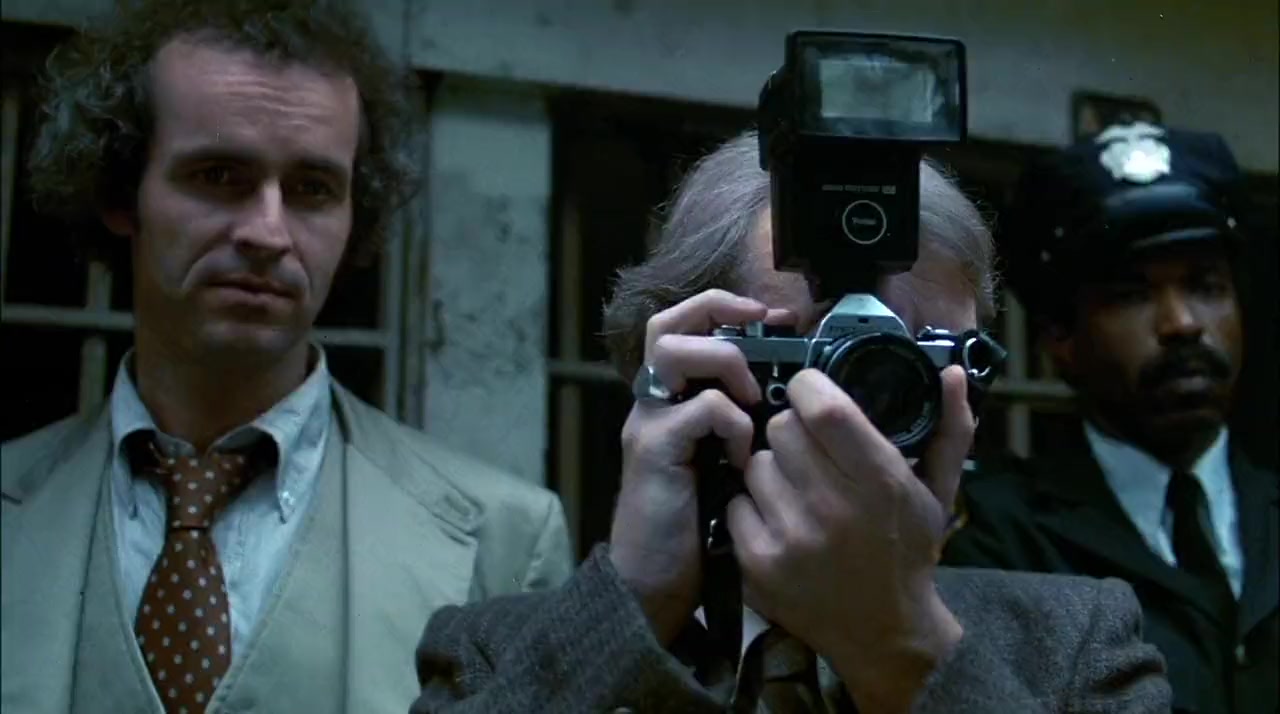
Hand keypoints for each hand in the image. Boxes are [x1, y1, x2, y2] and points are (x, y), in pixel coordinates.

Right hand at [608, 289, 791, 644]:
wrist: (654, 579)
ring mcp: (650, 422)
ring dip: (726, 364)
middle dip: (717, 311)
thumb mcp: (726, 461)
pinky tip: (743, 457)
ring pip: (676, 351)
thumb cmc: (697, 524)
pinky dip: (732, 422)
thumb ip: (742, 423)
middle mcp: (654, 401)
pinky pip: (700, 409)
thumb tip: (792, 394)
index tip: (775, 315)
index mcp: (673, 399)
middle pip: (668, 323)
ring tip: (753, 400)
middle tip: (761, 326)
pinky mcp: (654, 449)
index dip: (725, 306)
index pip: (683, 325)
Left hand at [727, 366, 973, 713]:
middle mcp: (834, 508)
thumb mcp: (936, 494)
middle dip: (792, 430)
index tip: (810, 391)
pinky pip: (737, 504)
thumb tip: (954, 373)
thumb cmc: (908, 552)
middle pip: (781, 429)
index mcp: (881, 482)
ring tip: (796, 489)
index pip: (824, 409)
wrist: (884, 634)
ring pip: (756, 464)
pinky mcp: (759, 564)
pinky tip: (778, 520)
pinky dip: (752, 507)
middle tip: (808, 450)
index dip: (808, 388)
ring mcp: (792, 538)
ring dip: (772, 469)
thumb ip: (949, 430)